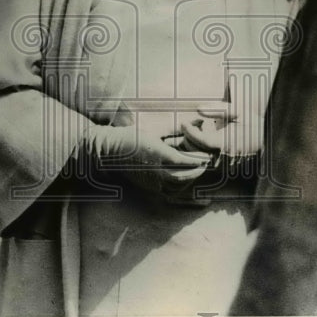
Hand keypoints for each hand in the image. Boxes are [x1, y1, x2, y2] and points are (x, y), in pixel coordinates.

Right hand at [83, 124, 211, 194]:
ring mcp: (151, 181)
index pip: (183, 161)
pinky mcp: (148, 187)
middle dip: (196, 172)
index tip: (207, 157)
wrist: (109, 152)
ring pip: (176, 187)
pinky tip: (184, 181)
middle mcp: (155, 170)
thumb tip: (191, 124)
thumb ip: (173, 129)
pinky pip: (168, 192)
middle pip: (182, 177)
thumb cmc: (131, 136)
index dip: (197, 160)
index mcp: (157, 154)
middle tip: (205, 165)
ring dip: (189, 181)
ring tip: (196, 172)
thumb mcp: (153, 130)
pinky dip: (180, 188)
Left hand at [179, 98, 263, 160]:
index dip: (190, 131)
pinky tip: (201, 137)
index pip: (201, 140)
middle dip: (188, 137)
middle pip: (197, 151)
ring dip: (193, 144)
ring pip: (199, 156)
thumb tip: (198, 108)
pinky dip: (199, 149)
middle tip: (187, 124)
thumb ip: (217, 110)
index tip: (183, 122)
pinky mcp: (222, 164)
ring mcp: (223, 162)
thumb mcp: (237, 111)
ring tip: (194, 130)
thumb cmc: (251, 122)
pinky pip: (205, 158)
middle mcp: (224, 156)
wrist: (265, 138)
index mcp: (227, 143)